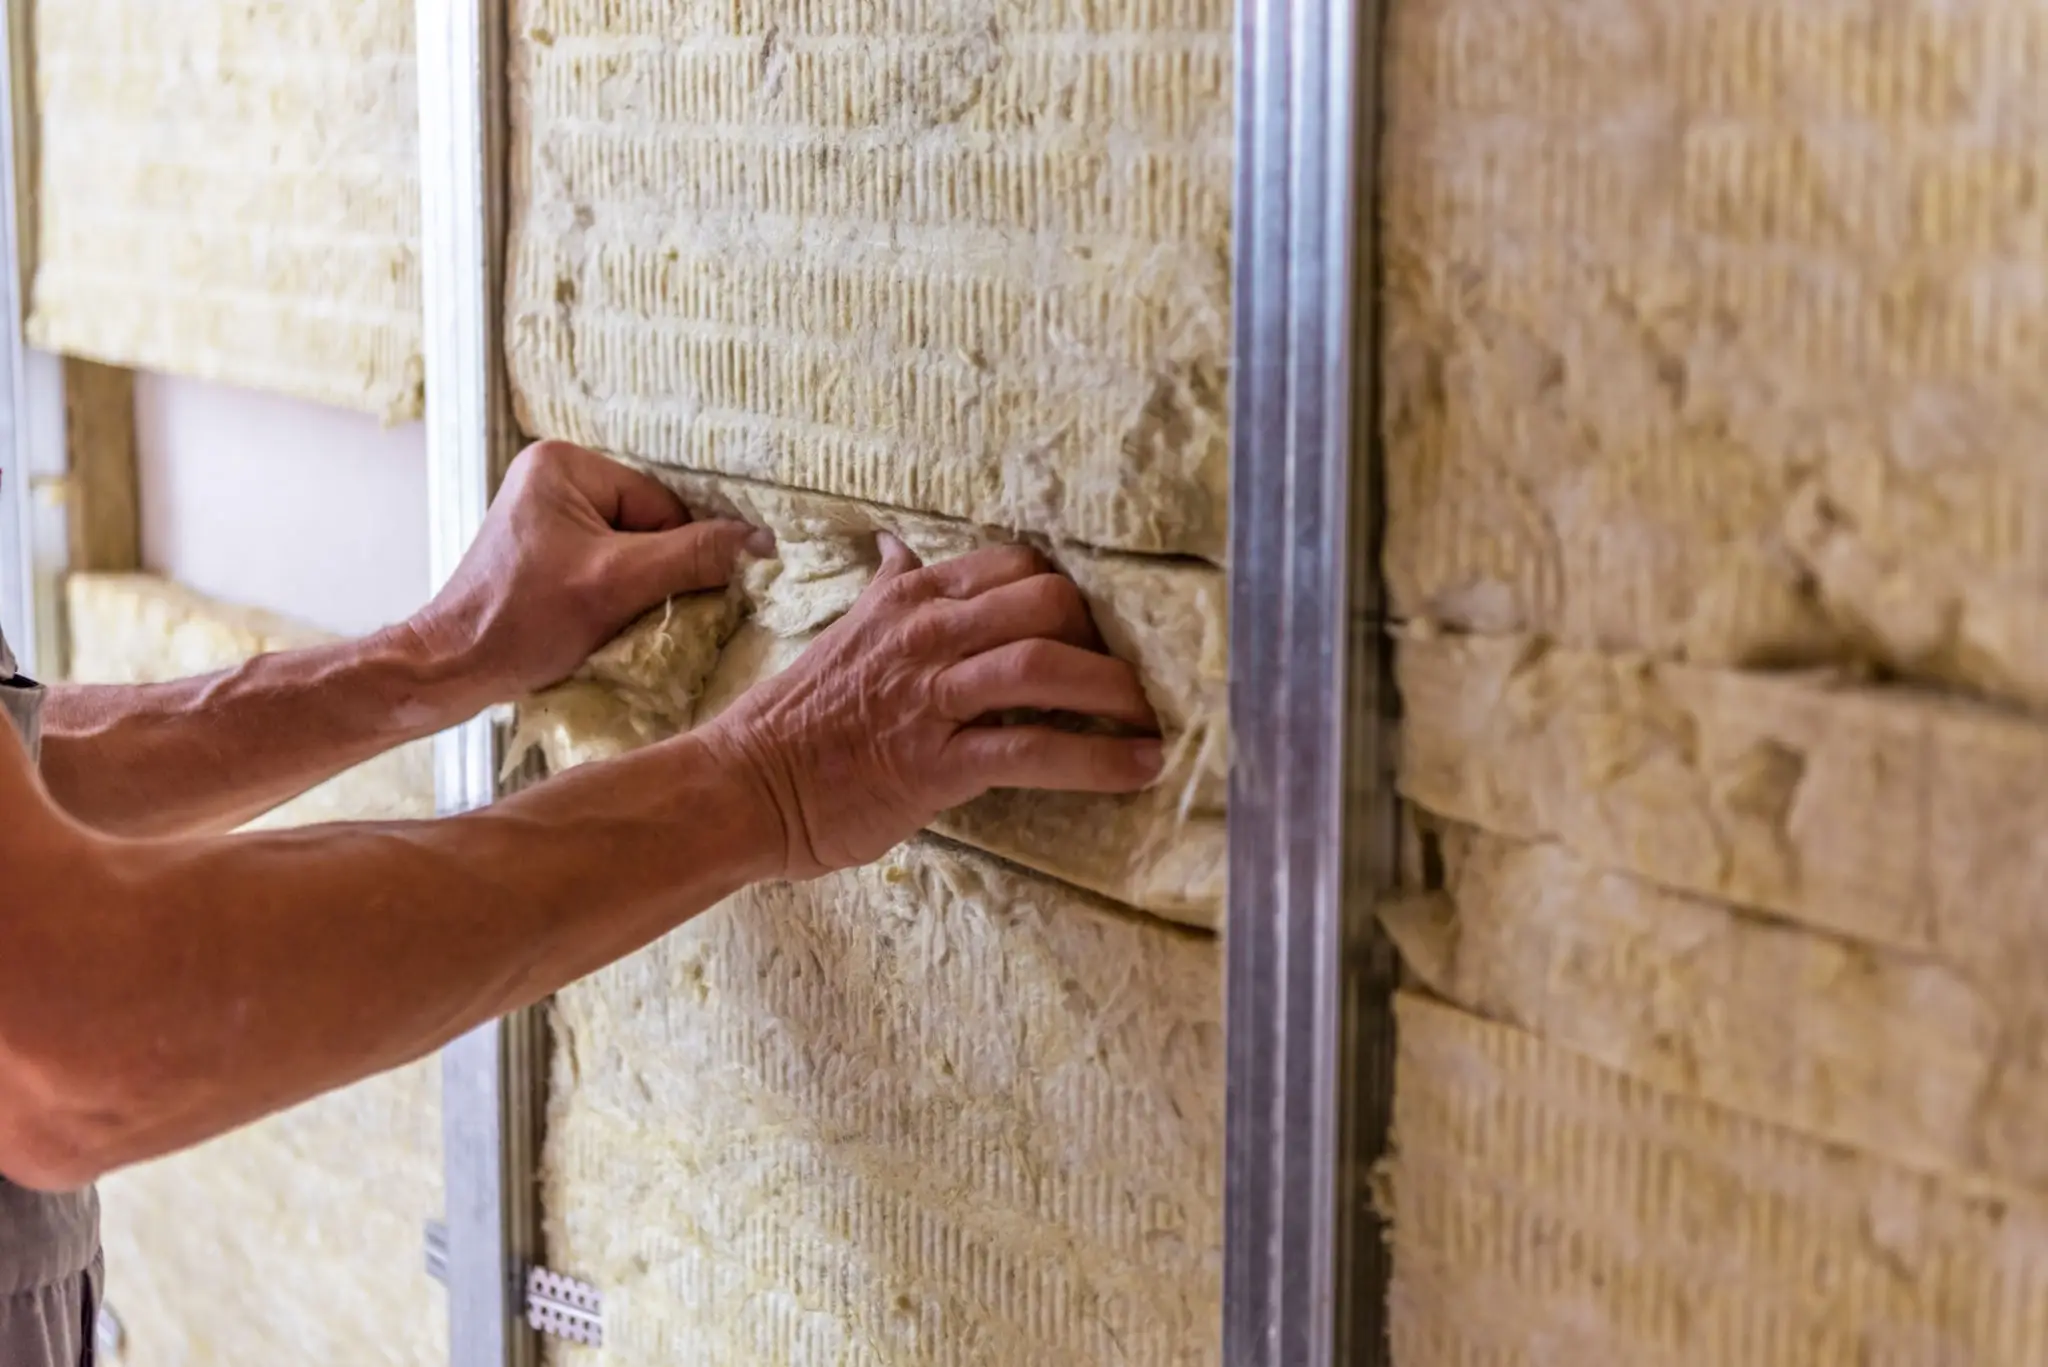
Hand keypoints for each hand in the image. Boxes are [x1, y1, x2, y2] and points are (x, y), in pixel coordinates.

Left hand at [407, 441, 769, 704]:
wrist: (455, 668)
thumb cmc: (523, 622)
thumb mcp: (617, 584)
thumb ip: (695, 556)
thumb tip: (763, 544)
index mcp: (565, 462)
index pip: (662, 506)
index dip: (670, 556)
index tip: (649, 597)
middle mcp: (555, 474)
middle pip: (650, 526)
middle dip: (650, 572)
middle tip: (628, 611)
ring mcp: (549, 511)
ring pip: (635, 549)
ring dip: (635, 588)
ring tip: (606, 617)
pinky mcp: (546, 547)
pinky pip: (609, 563)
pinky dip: (614, 594)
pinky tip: (594, 618)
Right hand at [698, 535, 1164, 879]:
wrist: (744, 786)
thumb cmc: (798, 720)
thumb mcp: (847, 632)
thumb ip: (888, 589)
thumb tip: (897, 544)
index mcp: (911, 598)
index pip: (1018, 564)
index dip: (1071, 594)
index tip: (1095, 631)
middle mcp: (927, 634)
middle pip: (1050, 600)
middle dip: (1105, 638)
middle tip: (1129, 678)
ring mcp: (932, 695)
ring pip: (1048, 664)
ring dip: (1118, 692)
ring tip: (1154, 719)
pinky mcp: (936, 762)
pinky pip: (1035, 749)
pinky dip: (1099, 759)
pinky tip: (1139, 768)